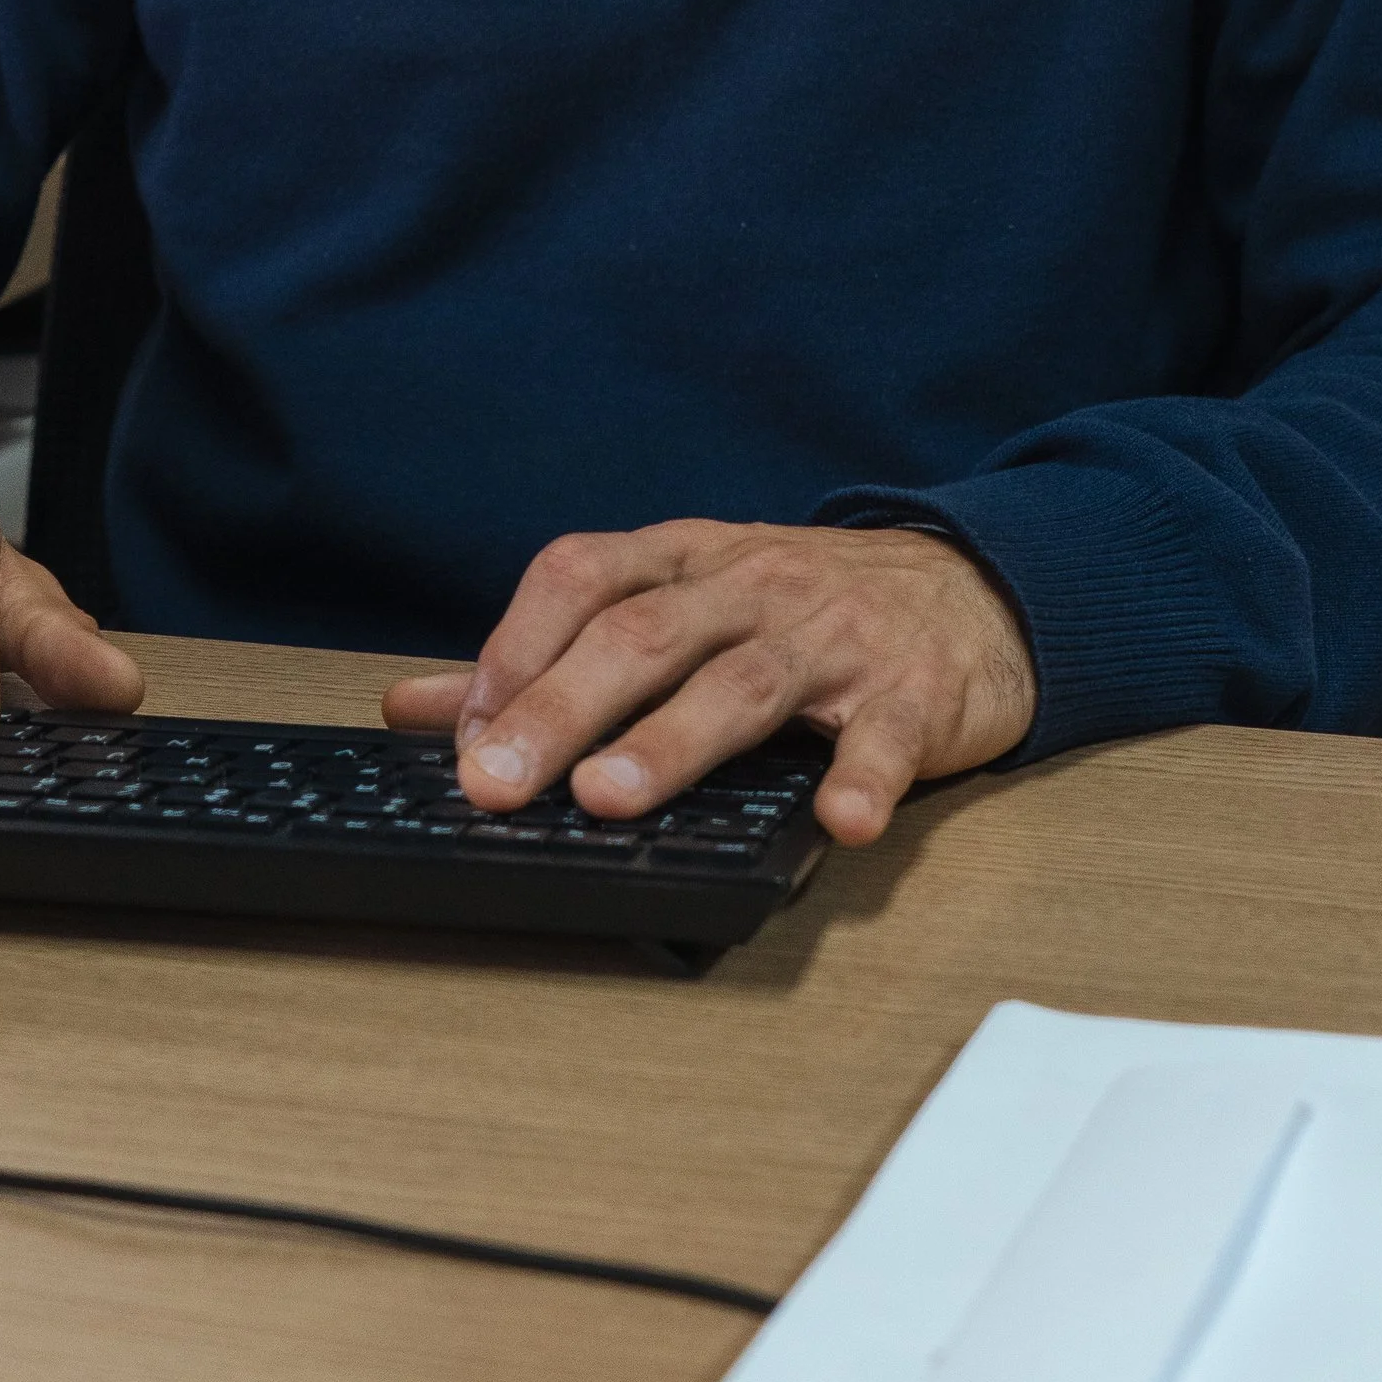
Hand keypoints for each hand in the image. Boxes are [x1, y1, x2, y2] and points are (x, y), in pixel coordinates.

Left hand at [380, 521, 1034, 845]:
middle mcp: (749, 585)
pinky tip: (839, 821)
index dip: (515, 646)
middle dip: (561, 707)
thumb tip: (411, 707)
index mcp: (683, 559)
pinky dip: (862, 777)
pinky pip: (885, 735)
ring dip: (672, 741)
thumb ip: (549, 655)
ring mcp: (832, 636)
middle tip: (497, 782)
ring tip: (610, 797)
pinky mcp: (912, 692)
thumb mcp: (675, 602)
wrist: (970, 589)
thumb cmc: (797, 608)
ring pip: (742, 682)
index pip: (581, 576)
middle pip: (644, 635)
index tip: (460, 728)